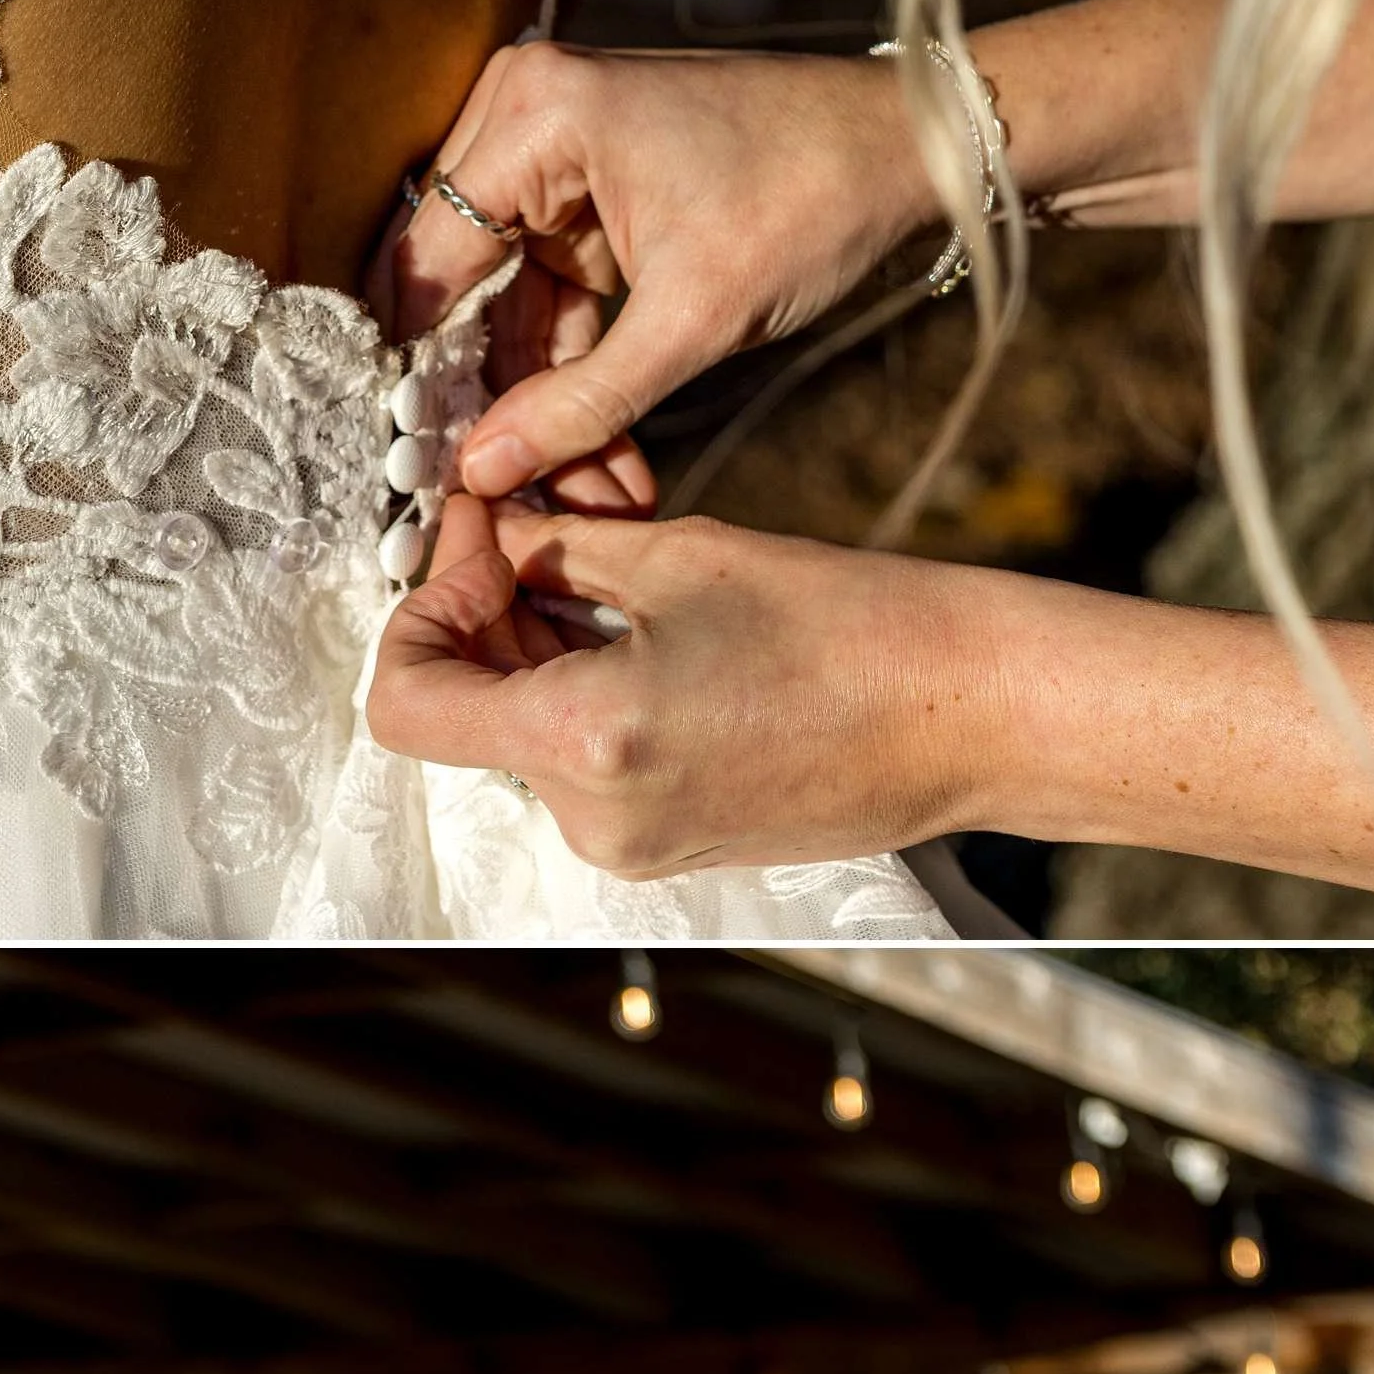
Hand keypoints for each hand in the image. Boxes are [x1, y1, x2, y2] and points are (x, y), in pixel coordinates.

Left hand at [366, 493, 1004, 874]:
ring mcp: (632, 845)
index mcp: (581, 741)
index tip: (477, 548)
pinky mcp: (671, 847)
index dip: (418, 611)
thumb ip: (553, 551)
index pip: (405, 702)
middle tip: (530, 526)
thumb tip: (486, 532)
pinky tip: (644, 628)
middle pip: (466, 714)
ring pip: (524, 734)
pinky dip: (584, 691)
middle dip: (483, 615)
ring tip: (601, 568)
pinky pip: (584, 764)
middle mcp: (592, 816)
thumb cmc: (844, 627)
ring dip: (534, 649)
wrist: (968, 714)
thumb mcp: (676, 556)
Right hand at [384, 45, 932, 501]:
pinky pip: (550, 290)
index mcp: (535, 114)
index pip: (430, 258)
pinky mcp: (589, 189)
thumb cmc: (812, 201)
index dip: (423, 367)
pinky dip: (571, 366)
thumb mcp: (696, 318)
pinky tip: (594, 456)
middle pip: (459, 282)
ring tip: (576, 495)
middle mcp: (524, 114)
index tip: (421, 465)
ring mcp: (554, 150)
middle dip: (489, 396)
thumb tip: (481, 470)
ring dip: (536, 396)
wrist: (913, 149)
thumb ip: (582, 400)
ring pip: (505, 299)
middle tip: (502, 496)